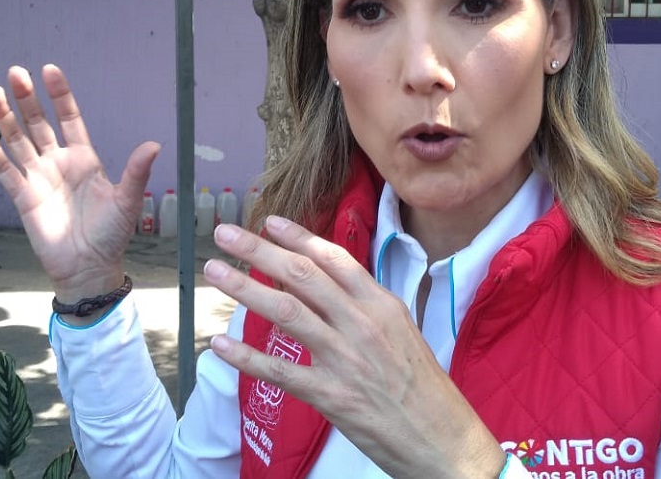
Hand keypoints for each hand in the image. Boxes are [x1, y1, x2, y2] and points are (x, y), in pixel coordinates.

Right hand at [0, 64, 158, 301]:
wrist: (89, 267)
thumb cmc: (111, 234)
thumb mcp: (127, 200)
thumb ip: (137, 172)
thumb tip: (155, 144)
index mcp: (84, 159)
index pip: (69, 119)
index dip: (59, 96)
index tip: (50, 70)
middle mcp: (58, 163)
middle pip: (38, 124)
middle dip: (27, 99)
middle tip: (16, 72)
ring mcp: (38, 178)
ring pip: (18, 141)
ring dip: (5, 117)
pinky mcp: (23, 197)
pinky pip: (5, 171)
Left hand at [203, 217, 504, 478]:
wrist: (445, 440)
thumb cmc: (423, 387)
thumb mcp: (402, 332)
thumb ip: (365, 307)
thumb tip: (326, 286)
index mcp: (382, 304)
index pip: (333, 259)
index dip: (297, 237)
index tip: (268, 221)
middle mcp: (363, 324)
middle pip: (303, 276)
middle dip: (259, 250)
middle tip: (226, 233)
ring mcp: (347, 359)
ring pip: (287, 312)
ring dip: (246, 288)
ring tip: (215, 271)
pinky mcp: (333, 396)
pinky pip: (281, 371)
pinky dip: (247, 357)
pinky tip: (219, 344)